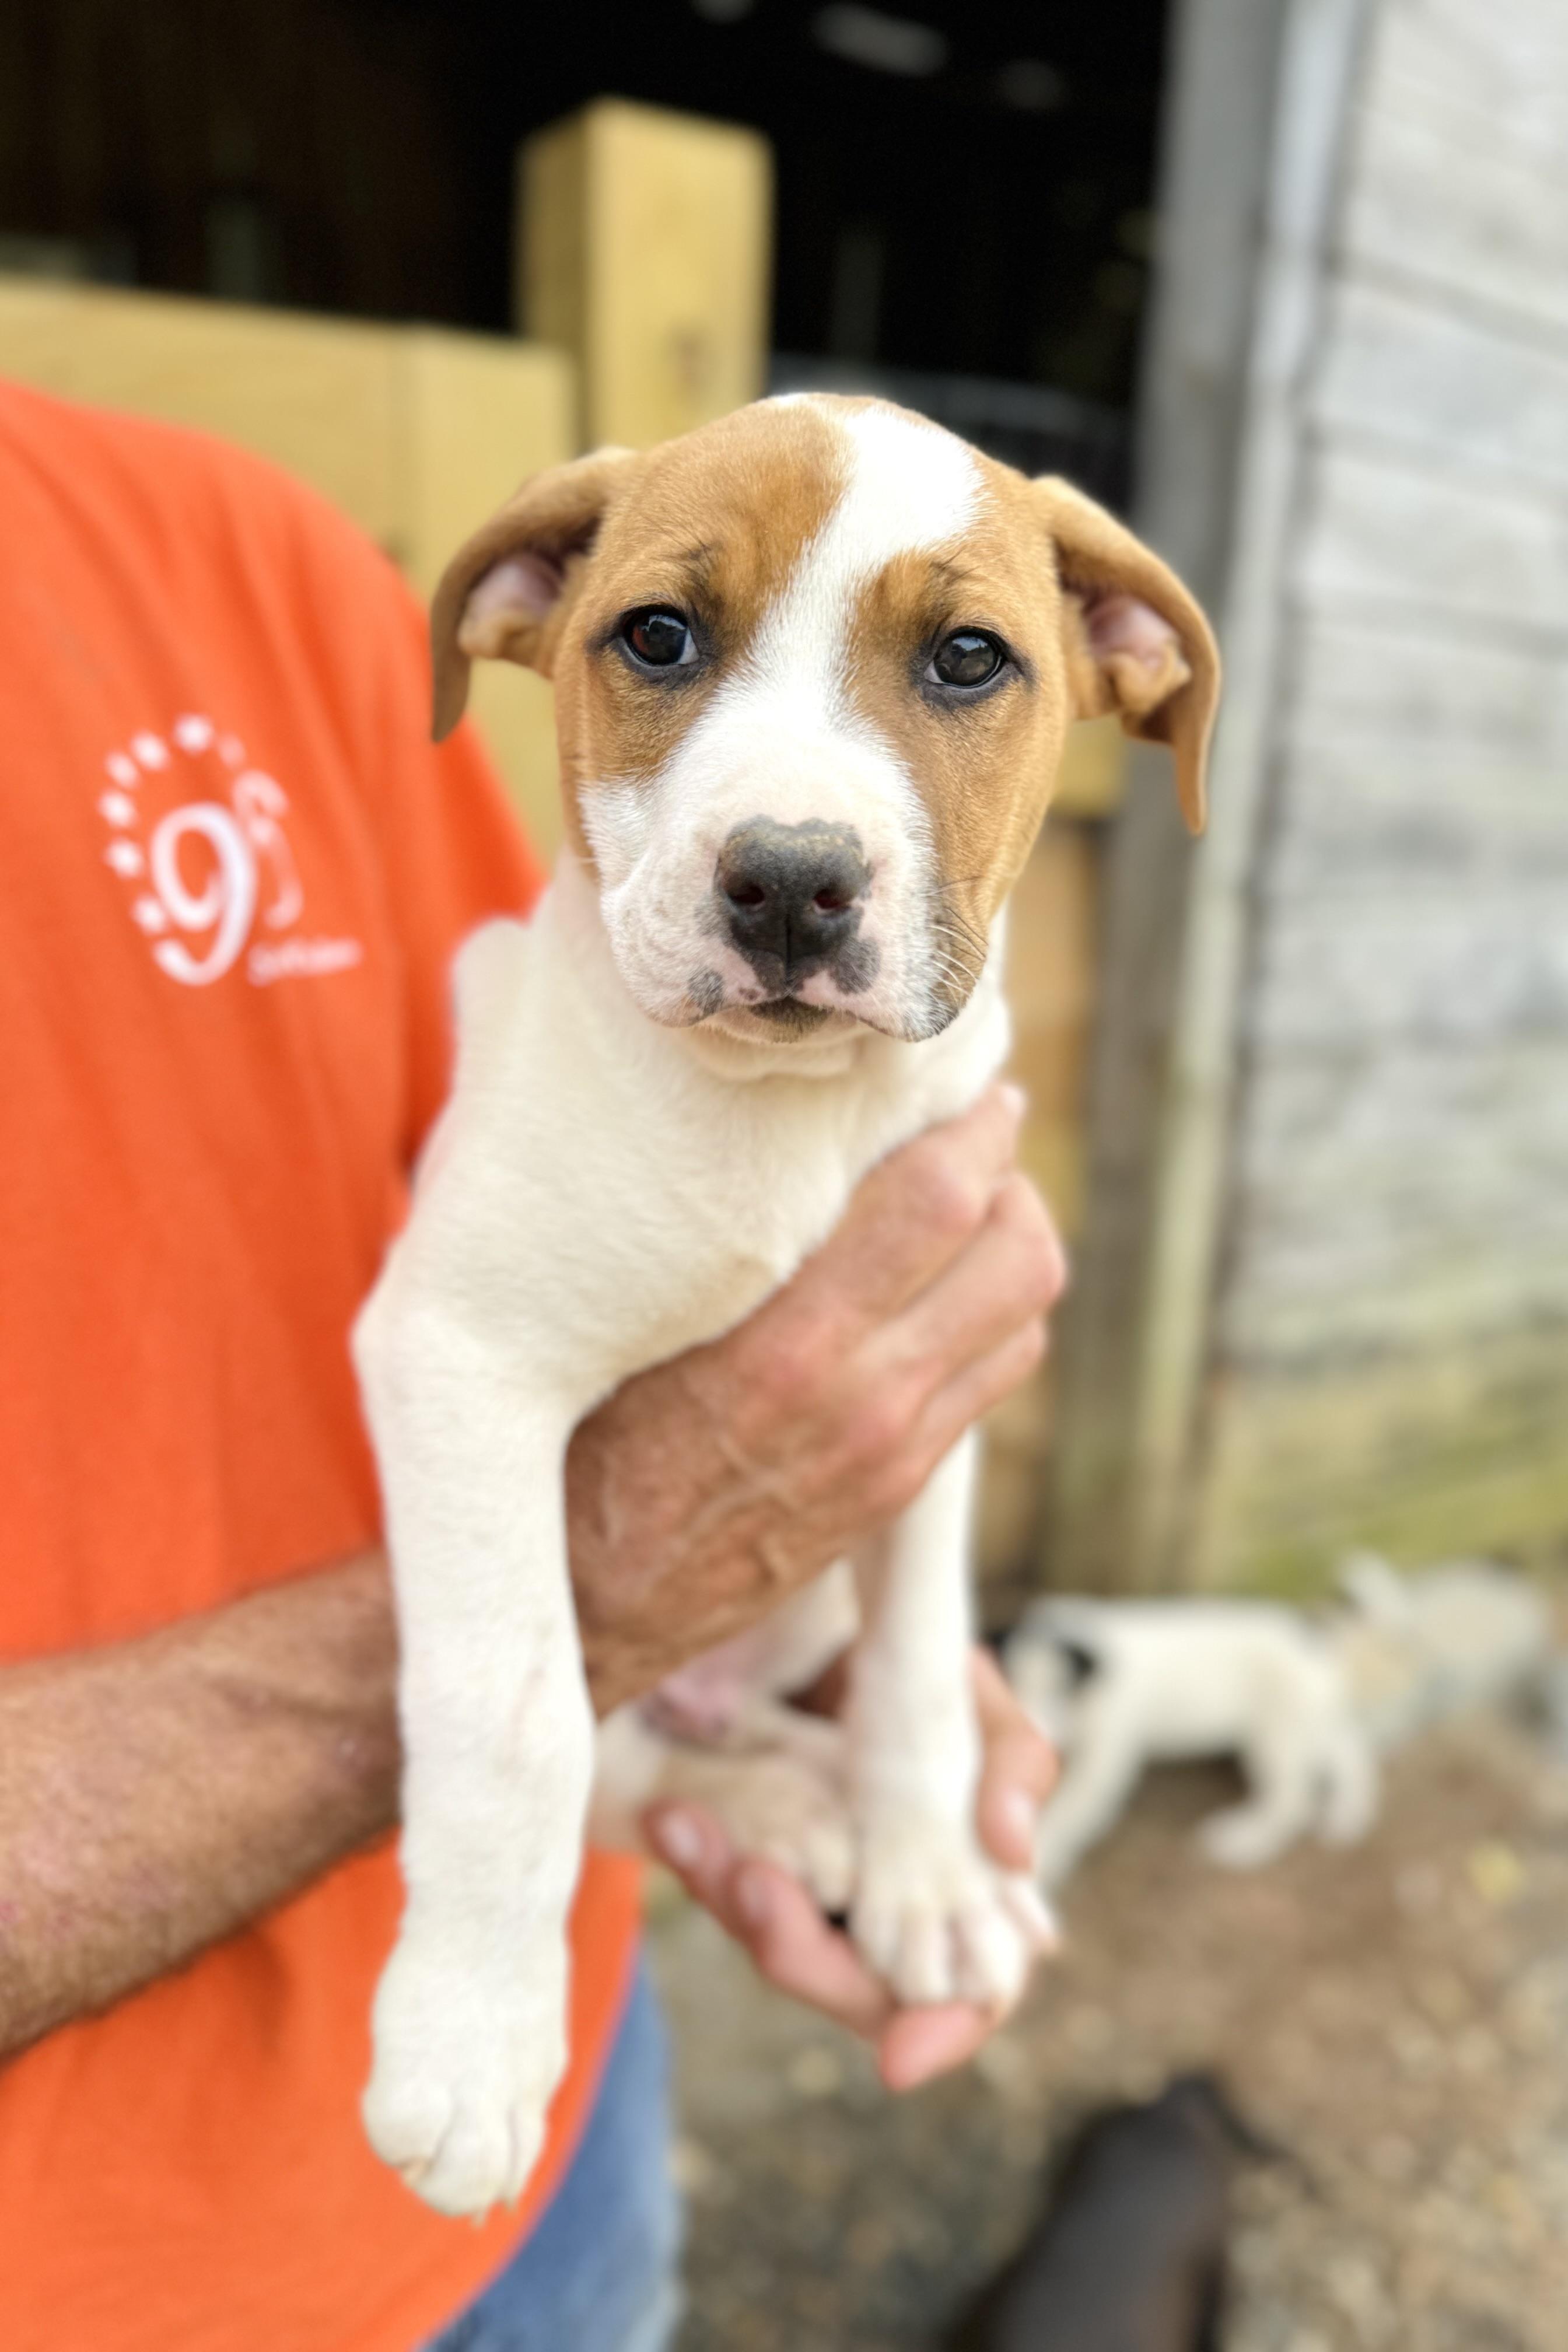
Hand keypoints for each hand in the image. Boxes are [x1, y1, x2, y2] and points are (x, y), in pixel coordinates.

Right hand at [568, 1085, 1065, 1714]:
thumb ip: (728, 1237)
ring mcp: (893, 1451)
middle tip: (973, 1137)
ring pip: (1025, 1317)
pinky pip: (991, 1378)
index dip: (973, 1126)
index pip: (942, 1199)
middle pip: (1019, 1254)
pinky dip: (989, 1316)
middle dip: (1010, 1179)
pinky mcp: (899, 1490)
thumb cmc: (579, 1432)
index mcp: (790, 1342)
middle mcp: (863, 1398)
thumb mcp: (637, 1318)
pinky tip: (936, 1288)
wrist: (582, 1601)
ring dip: (1010, 1248)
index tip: (966, 1084)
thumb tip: (791, 1122)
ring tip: (964, 1208)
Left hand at [645, 1648, 1058, 2088]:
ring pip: (769, 1935)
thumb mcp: (989, 1717)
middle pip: (843, 1982)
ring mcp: (817, 1898)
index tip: (898, 2061)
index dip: (936, 2034)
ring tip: (688, 1831)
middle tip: (755, 1881)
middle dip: (791, 1943)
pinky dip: (702, 1855)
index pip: (965, 1999)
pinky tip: (676, 1819)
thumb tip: (1012, 1848)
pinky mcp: (758, 1860)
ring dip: (725, 1894)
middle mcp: (886, 1923)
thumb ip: (1013, 1771)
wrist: (862, 1637)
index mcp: (966, 1910)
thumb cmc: (945, 1692)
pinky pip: (727, 1882)